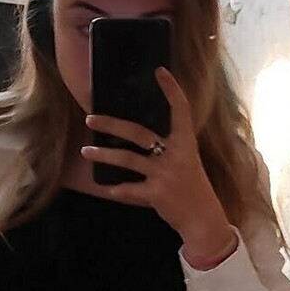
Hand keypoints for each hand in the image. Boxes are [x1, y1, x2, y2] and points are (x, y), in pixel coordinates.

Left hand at [81, 68, 237, 265]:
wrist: (202, 219)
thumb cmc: (192, 187)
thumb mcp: (187, 161)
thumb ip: (169, 147)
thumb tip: (140, 136)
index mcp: (186, 143)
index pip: (181, 109)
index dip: (171, 90)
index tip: (159, 71)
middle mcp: (176, 154)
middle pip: (138, 132)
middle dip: (111, 124)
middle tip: (90, 118)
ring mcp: (165, 174)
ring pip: (126, 159)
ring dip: (103, 154)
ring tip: (86, 151)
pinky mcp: (156, 194)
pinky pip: (128, 189)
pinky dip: (115, 189)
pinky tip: (104, 188)